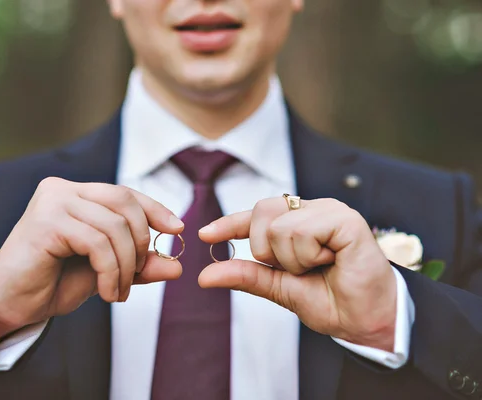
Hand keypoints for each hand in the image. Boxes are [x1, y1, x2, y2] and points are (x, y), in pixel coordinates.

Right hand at [0, 177, 183, 337]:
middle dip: (140, 242)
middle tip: (138, 274)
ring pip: (114, 226)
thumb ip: (137, 266)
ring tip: (118, 291)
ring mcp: (52, 202)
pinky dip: (111, 271)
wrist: (9, 303)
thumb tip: (177, 267)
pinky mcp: (46, 221)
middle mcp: (62, 190)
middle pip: (124, 202)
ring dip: (126, 265)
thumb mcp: (105, 272)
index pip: (125, 193)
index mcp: (76, 194)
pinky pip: (97, 243)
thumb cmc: (52, 282)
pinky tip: (106, 291)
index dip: (154, 208)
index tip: (177, 228)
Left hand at [198, 197, 396, 350]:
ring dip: (293, 260)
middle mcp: (312, 210)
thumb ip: (247, 275)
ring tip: (320, 267)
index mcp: (298, 222)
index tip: (203, 234)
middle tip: (297, 268)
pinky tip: (332, 260)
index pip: (256, 215)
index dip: (229, 224)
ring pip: (279, 227)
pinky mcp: (345, 219)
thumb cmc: (331, 301)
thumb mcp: (280, 288)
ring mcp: (329, 211)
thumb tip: (205, 275)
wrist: (365, 322)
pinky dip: (308, 255)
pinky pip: (301, 231)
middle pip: (261, 213)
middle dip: (268, 251)